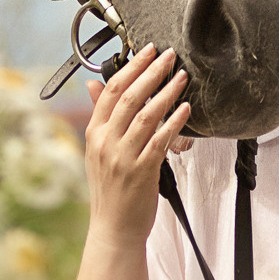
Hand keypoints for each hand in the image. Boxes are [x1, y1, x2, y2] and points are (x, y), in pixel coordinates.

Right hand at [80, 46, 189, 243]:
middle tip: (168, 55)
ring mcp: (123, 156)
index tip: (146, 51)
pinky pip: (161, 140)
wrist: (113, 228)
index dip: (130, 67)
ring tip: (182, 76)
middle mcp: (106, 142)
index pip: (110, 91)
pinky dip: (174, 122)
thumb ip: (100, 116)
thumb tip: (92, 84)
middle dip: (150, 72)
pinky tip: (186, 109)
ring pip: (146, 115)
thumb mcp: (98, 150)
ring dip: (166, 92)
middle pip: (129, 97)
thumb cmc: (110, 190)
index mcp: (94, 133)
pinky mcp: (142, 171)